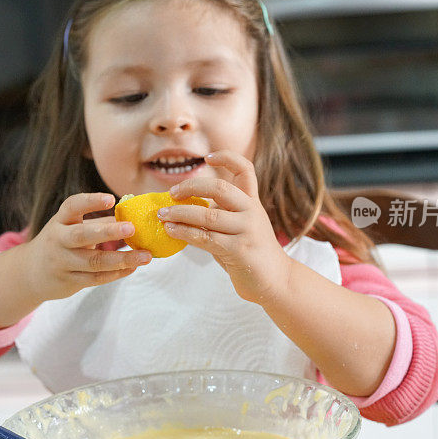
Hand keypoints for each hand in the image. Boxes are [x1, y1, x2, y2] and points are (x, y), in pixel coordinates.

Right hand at [22, 193, 151, 300]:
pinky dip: (116, 273)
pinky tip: (132, 267)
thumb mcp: (72, 227)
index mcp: (60, 221)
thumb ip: (99, 222)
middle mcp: (58, 240)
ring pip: (94, 262)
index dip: (90, 202)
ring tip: (145, 256)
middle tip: (132, 228)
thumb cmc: (61, 243)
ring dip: (122, 259)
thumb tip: (132, 214)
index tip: (110, 199)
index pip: (71, 207)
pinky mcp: (69, 281)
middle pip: (82, 236)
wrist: (31, 272)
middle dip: (108, 232)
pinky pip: (96, 278)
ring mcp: (63, 262)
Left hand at [159, 151, 292, 304]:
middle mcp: (252, 211)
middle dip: (191, 187)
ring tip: (162, 215)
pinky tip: (171, 231)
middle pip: (220, 188)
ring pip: (208, 215)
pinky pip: (206, 238)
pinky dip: (184, 232)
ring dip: (180, 213)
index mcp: (252, 201)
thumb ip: (219, 213)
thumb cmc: (249, 251)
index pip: (245, 169)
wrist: (276, 280)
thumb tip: (181, 206)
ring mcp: (247, 230)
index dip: (227, 158)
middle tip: (172, 193)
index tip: (207, 158)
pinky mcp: (240, 250)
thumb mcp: (238, 226)